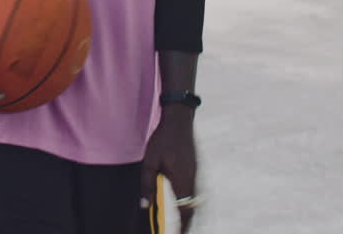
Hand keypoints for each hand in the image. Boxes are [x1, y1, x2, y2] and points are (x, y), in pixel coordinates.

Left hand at [140, 107, 199, 232]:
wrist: (179, 120)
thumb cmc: (162, 140)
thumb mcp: (150, 162)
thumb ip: (147, 185)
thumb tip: (145, 206)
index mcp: (182, 180)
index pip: (184, 210)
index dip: (182, 226)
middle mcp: (193, 180)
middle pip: (194, 209)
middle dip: (188, 223)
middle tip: (181, 233)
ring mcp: (197, 174)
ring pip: (197, 201)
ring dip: (192, 214)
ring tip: (185, 225)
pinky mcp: (196, 169)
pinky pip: (197, 192)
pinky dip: (193, 203)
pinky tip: (187, 206)